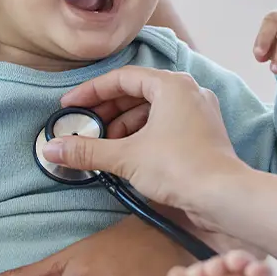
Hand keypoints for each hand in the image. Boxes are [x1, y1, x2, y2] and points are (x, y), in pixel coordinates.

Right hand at [42, 67, 248, 227]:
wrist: (224, 197)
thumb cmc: (179, 167)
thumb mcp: (126, 157)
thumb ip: (87, 150)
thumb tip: (51, 149)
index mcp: (171, 85)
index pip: (122, 78)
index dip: (91, 92)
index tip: (70, 106)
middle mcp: (188, 92)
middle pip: (137, 92)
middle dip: (107, 111)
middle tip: (84, 128)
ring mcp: (199, 113)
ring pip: (152, 110)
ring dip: (124, 125)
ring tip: (104, 146)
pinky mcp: (203, 134)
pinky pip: (166, 125)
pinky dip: (143, 135)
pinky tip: (128, 154)